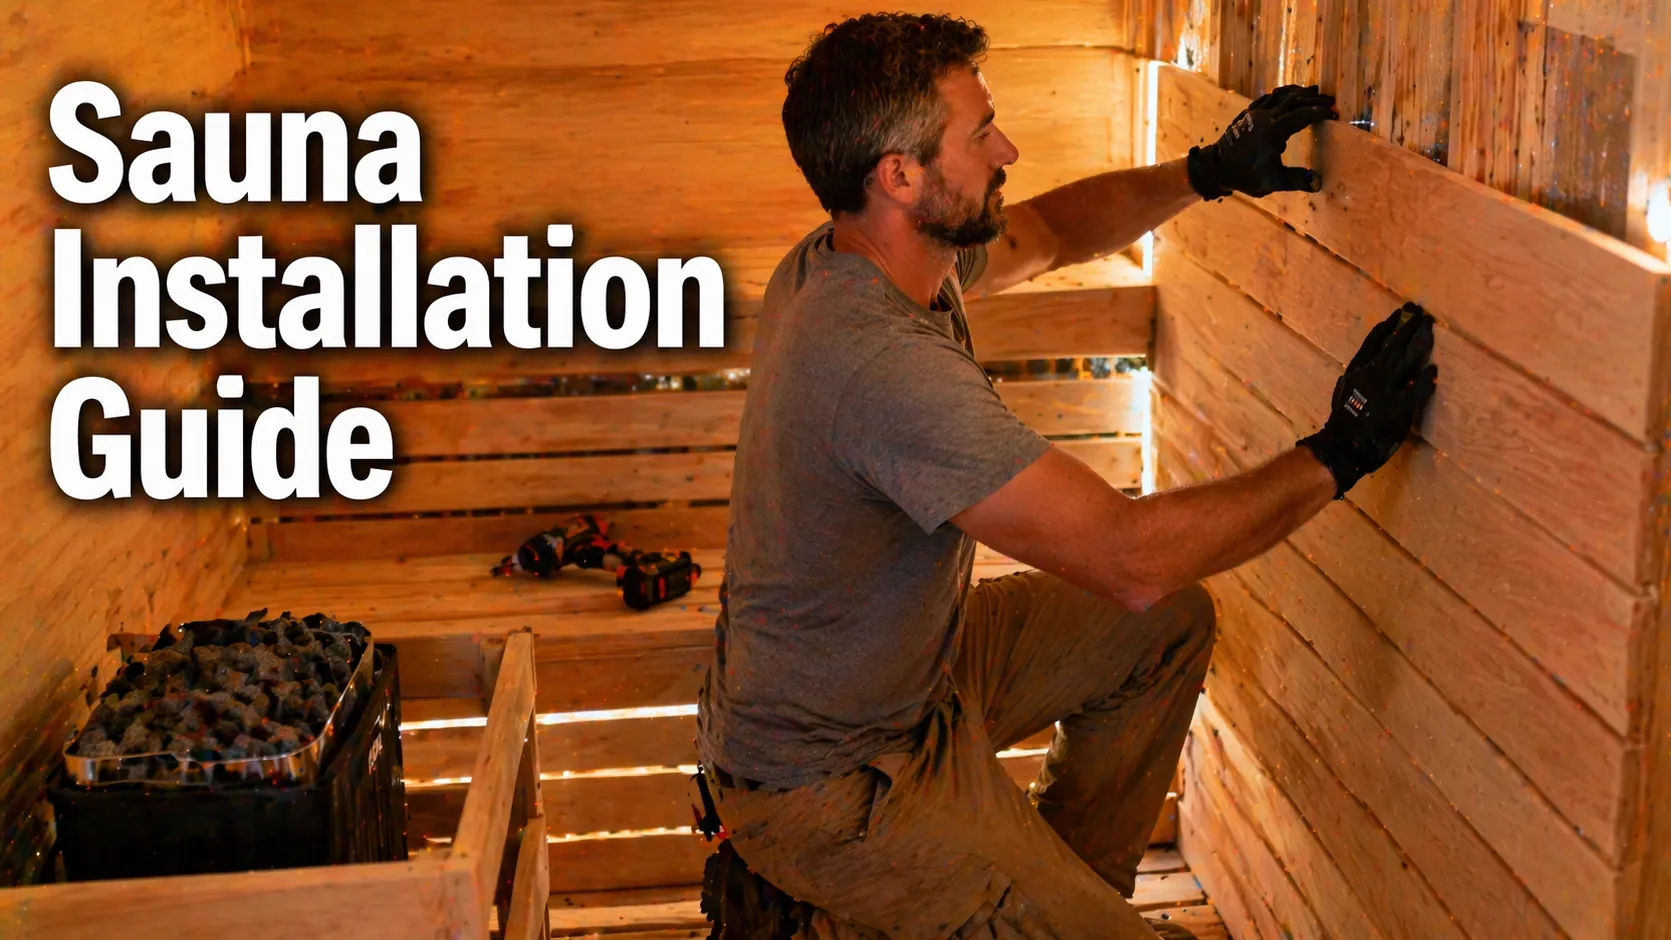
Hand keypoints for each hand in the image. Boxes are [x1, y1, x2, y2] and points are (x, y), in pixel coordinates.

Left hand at [1186, 84, 1337, 199]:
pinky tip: (1291, 94)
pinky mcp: (1247, 112)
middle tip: (1330, 100)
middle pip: (1294, 100)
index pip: (1301, 115)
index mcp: (1272, 132)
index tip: (1333, 114)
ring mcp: (1254, 112)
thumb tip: (1318, 182)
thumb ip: (1295, 180)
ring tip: (1315, 92)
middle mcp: (1264, 117)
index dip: (1319, 112)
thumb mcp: (1271, 182)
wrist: (1215, 168)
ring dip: (1300, 92)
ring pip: (1281, 94)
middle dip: (1314, 99)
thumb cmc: (1244, 177)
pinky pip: (1268, 96)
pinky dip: (1283, 93)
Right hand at [1297, 303, 1438, 497]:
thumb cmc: (1343, 419)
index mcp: (1358, 370)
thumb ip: (1357, 374)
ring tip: (1430, 329)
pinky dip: (1424, 380)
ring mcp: (1386, 391)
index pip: (1374, 341)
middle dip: (1409, 327)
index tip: (1401, 313)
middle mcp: (1372, 375)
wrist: (1344, 446)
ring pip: (1406, 361)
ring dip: (1419, 343)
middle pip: (1394, 345)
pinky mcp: (1399, 409)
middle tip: (1421, 312)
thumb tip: (1366, 361)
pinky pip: (1415, 391)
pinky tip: (1433, 369)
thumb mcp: (1343, 389)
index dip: (1389, 325)